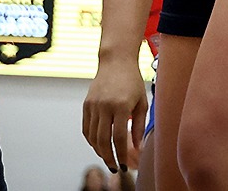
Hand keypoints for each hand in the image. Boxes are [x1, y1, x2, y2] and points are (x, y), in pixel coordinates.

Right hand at [82, 53, 148, 173]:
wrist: (116, 61)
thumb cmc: (132, 81)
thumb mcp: (142, 102)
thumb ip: (138, 126)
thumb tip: (137, 147)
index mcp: (120, 105)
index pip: (118, 138)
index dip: (121, 155)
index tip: (124, 165)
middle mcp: (104, 106)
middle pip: (103, 140)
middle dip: (109, 158)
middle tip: (115, 167)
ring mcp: (93, 105)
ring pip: (92, 137)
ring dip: (99, 151)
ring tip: (108, 158)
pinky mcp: (86, 104)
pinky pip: (86, 128)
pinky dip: (91, 140)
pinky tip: (99, 145)